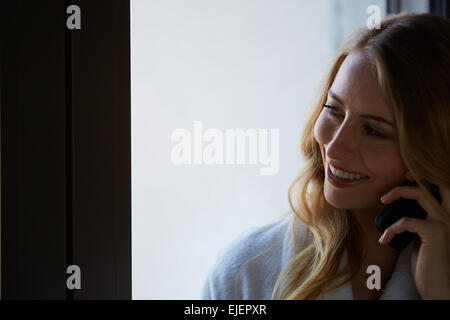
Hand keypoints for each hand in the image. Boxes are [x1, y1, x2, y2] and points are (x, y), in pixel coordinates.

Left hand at [378, 171, 449, 298]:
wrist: (438, 287)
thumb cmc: (428, 263)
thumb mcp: (421, 237)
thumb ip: (418, 221)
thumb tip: (399, 207)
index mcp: (447, 216)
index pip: (442, 189)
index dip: (426, 178)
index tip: (406, 175)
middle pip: (438, 183)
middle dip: (419, 175)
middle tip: (402, 175)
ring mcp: (445, 223)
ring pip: (420, 194)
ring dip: (397, 193)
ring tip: (383, 201)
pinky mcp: (435, 232)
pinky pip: (407, 220)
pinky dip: (391, 228)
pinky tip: (384, 240)